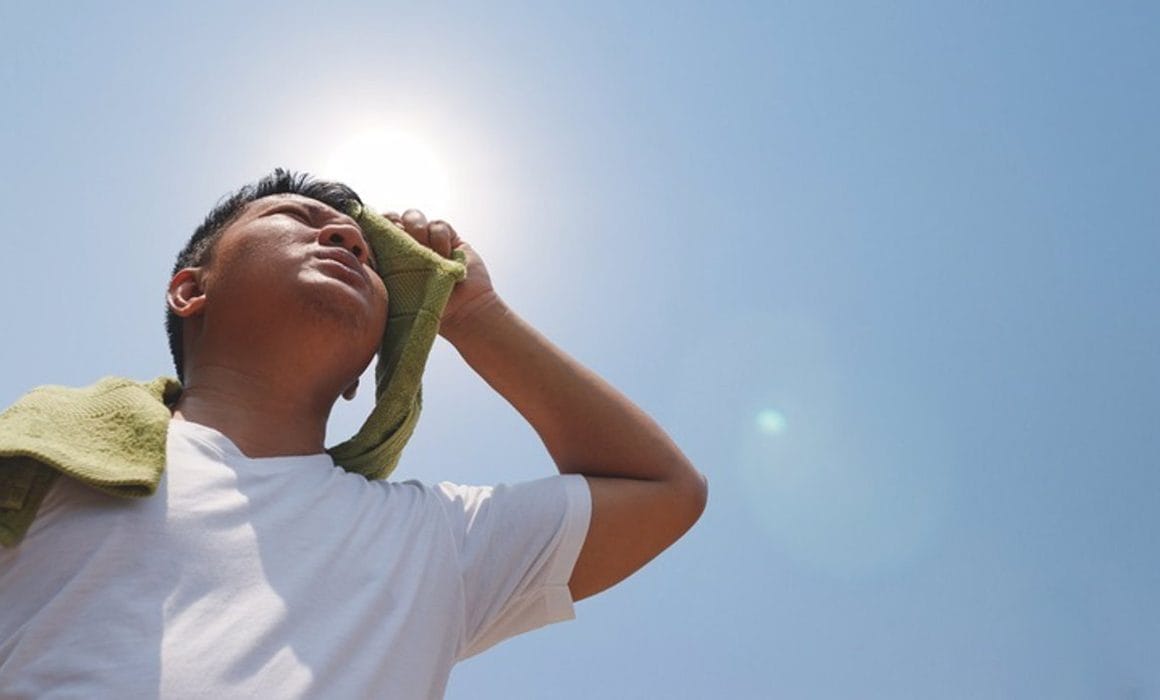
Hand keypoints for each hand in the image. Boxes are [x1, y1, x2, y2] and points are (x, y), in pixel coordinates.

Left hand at [382, 209, 499, 339]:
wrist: (463, 313)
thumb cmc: (425, 311)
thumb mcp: (393, 295)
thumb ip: (376, 275)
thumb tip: (356, 259)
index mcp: (387, 259)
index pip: (372, 232)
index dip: (372, 227)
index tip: (376, 236)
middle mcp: (405, 246)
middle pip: (391, 218)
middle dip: (393, 223)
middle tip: (400, 238)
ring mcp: (427, 241)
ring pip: (412, 216)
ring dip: (417, 229)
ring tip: (425, 250)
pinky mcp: (448, 239)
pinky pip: (438, 224)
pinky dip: (440, 237)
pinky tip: (445, 256)